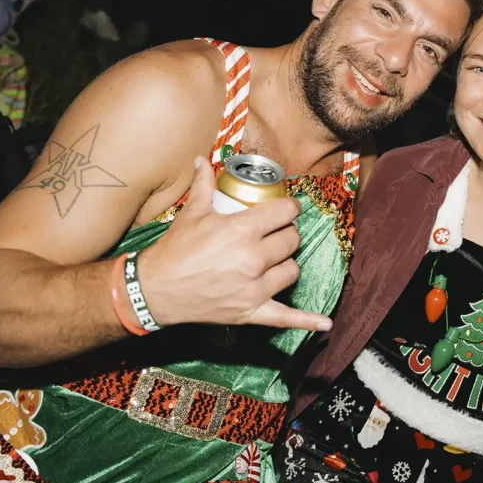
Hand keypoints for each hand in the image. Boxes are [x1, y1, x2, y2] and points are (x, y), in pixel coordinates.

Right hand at [136, 157, 332, 332]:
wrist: (156, 289)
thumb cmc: (175, 249)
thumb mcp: (192, 212)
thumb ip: (203, 184)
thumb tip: (202, 160)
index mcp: (243, 230)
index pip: (285, 212)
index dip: (287, 208)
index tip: (283, 209)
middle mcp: (254, 258)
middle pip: (291, 240)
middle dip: (285, 233)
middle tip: (273, 234)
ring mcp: (255, 287)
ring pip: (292, 269)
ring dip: (286, 263)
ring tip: (273, 259)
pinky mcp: (252, 312)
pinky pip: (286, 317)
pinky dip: (307, 320)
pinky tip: (325, 323)